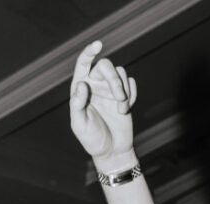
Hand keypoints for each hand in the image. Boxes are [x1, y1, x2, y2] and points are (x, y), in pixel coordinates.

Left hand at [69, 41, 135, 165]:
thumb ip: (77, 105)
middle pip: (106, 66)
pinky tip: (125, 110)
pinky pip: (131, 83)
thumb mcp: (80, 125)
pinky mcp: (125, 95)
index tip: (98, 45)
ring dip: (124, 90)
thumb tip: (81, 85)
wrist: (112, 152)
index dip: (89, 52)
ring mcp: (110, 89)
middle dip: (114, 79)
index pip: (83, 64)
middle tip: (119, 97)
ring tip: (121, 109)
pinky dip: (132, 95)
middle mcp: (95, 85)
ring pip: (120, 73)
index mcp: (81, 88)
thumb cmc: (93, 140)